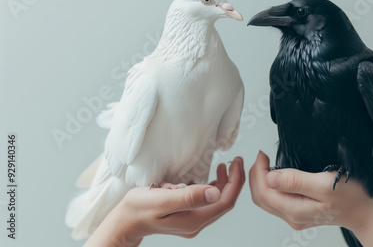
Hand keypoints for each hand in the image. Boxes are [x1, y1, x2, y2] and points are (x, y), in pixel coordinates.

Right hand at [85, 156, 244, 246]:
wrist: (124, 221)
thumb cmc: (138, 209)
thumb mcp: (161, 200)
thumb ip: (188, 197)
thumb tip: (215, 193)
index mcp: (193, 220)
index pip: (224, 201)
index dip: (235, 182)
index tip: (237, 163)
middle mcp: (196, 223)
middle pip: (224, 202)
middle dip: (233, 181)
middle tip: (236, 161)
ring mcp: (192, 220)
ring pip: (217, 202)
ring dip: (225, 183)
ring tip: (226, 166)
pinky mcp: (187, 215)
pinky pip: (207, 201)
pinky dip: (213, 187)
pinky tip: (211, 177)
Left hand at [249, 151, 372, 246]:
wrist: (366, 211)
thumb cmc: (352, 196)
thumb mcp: (326, 184)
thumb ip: (296, 181)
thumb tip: (270, 177)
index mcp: (296, 210)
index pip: (264, 192)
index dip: (258, 172)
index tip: (263, 154)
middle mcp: (292, 216)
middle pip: (261, 197)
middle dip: (255, 175)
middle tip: (261, 156)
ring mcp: (295, 216)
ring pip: (266, 200)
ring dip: (261, 180)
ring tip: (264, 162)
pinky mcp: (299, 212)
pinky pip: (275, 201)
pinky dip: (269, 186)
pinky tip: (274, 174)